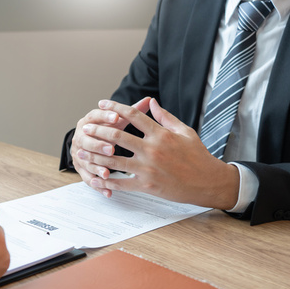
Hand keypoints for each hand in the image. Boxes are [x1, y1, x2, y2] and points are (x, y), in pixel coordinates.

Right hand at [70, 97, 151, 184]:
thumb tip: (149, 99)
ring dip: (96, 167)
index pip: (94, 116)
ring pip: (86, 161)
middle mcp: (81, 136)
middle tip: (111, 149)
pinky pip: (88, 179)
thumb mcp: (118, 120)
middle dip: (99, 145)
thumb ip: (133, 111)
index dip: (105, 117)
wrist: (89, 141)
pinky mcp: (81, 169)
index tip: (117, 118)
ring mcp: (79, 153)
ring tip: (107, 173)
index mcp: (89, 120)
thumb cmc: (110, 130)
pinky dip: (98, 185)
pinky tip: (108, 192)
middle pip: (86, 140)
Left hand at [74, 98, 239, 209]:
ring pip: (114, 161)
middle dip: (98, 131)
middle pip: (117, 136)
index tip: (102, 104)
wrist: (207, 182)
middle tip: (85, 128)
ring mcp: (148, 168)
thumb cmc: (197, 155)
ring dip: (95, 156)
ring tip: (82, 152)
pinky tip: (96, 179)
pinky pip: (122, 183)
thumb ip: (165, 116)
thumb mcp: (184, 131)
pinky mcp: (147, 185)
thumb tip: (151, 102)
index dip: (115, 107)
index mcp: (160, 134)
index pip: (133, 115)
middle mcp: (152, 149)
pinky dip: (107, 181)